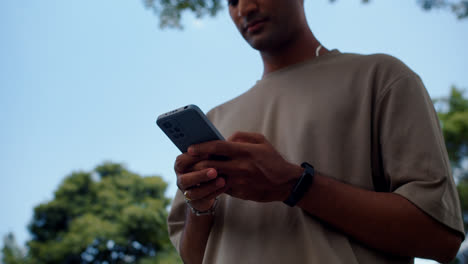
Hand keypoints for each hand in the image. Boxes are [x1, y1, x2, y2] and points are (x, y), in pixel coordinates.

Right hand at [174, 153, 227, 211]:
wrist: (210, 184)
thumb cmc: (210, 163)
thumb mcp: (209, 155)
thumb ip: (210, 149)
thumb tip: (223, 141)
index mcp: (181, 163)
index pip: (182, 160)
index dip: (195, 158)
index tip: (209, 153)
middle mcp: (181, 178)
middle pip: (185, 178)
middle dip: (200, 174)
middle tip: (215, 170)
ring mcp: (187, 191)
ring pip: (193, 192)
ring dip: (208, 186)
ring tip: (222, 180)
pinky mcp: (196, 201)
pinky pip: (203, 199)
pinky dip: (215, 192)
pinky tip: (226, 186)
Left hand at [188, 131, 302, 201]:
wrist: (286, 183)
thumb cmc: (273, 160)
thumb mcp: (261, 141)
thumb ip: (241, 137)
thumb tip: (225, 139)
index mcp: (245, 152)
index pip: (218, 147)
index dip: (202, 147)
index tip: (190, 148)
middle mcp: (241, 167)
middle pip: (210, 165)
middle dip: (195, 163)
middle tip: (186, 162)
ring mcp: (239, 181)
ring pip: (213, 178)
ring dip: (201, 176)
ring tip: (192, 172)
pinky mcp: (239, 192)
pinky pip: (220, 188)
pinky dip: (211, 185)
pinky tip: (206, 182)